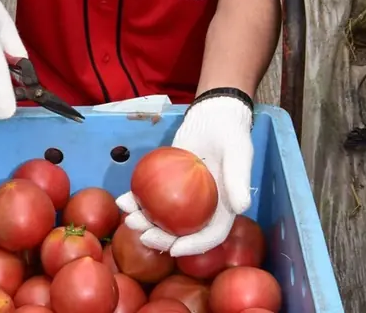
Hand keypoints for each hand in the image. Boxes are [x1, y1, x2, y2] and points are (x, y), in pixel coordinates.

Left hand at [116, 95, 253, 256]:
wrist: (212, 116)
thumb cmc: (231, 135)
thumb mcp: (239, 154)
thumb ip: (239, 179)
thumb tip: (242, 207)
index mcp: (222, 209)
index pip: (209, 236)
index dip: (193, 247)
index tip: (174, 249)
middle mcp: (202, 208)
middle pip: (181, 232)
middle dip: (161, 238)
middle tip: (143, 235)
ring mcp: (182, 197)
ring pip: (162, 217)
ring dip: (144, 221)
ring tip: (128, 217)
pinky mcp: (167, 183)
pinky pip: (151, 195)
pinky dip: (137, 198)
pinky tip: (123, 198)